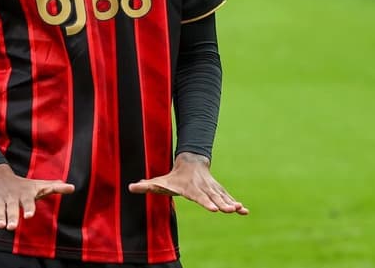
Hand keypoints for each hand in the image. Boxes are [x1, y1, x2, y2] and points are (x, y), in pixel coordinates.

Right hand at [0, 163, 74, 230]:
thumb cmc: (22, 185)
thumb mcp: (36, 185)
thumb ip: (53, 187)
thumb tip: (73, 187)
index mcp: (23, 194)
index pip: (27, 201)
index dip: (28, 208)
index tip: (29, 215)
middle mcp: (11, 198)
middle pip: (11, 209)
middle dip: (12, 216)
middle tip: (12, 226)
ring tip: (0, 226)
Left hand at [128, 152, 247, 214]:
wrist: (191, 163)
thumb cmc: (173, 177)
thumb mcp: (160, 181)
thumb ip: (146, 185)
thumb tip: (130, 187)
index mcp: (190, 188)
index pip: (198, 196)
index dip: (205, 202)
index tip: (213, 210)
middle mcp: (203, 188)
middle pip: (213, 197)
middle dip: (221, 204)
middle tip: (229, 211)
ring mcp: (212, 189)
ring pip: (222, 197)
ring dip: (231, 204)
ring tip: (240, 210)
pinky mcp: (218, 191)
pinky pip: (227, 198)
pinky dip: (236, 204)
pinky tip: (244, 211)